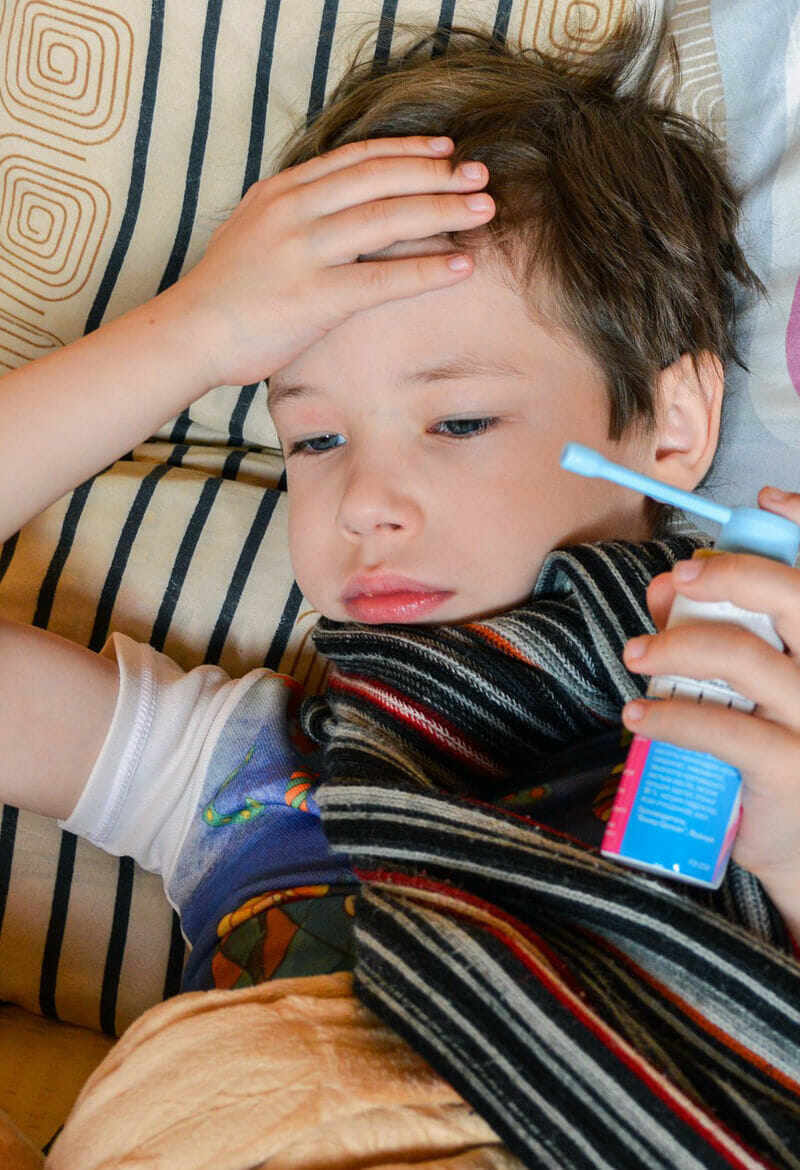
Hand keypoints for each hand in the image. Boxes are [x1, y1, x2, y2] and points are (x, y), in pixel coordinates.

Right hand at [171, 136, 494, 387]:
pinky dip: (427, 270)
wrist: (189, 333)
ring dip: (443, 210)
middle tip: (481, 175)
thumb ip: (298, 211)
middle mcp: (295, 211)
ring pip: (387, 220)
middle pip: (380, 179)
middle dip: (437, 174)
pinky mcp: (313, 298)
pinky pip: (382, 280)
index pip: (356, 158)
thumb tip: (343, 203)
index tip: (446, 149)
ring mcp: (303, 253)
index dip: (407, 151)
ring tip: (485, 210)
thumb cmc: (227, 290)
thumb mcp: (255, 229)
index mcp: (283, 191)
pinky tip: (462, 267)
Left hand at [620, 487, 799, 930]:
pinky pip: (718, 726)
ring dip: (673, 646)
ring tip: (635, 656)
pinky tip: (634, 717)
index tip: (767, 499)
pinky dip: (665, 716)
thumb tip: (666, 588)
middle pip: (789, 595)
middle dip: (723, 576)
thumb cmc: (781, 759)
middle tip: (674, 583)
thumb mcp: (764, 695)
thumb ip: (726, 636)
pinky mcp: (790, 767)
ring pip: (740, 655)